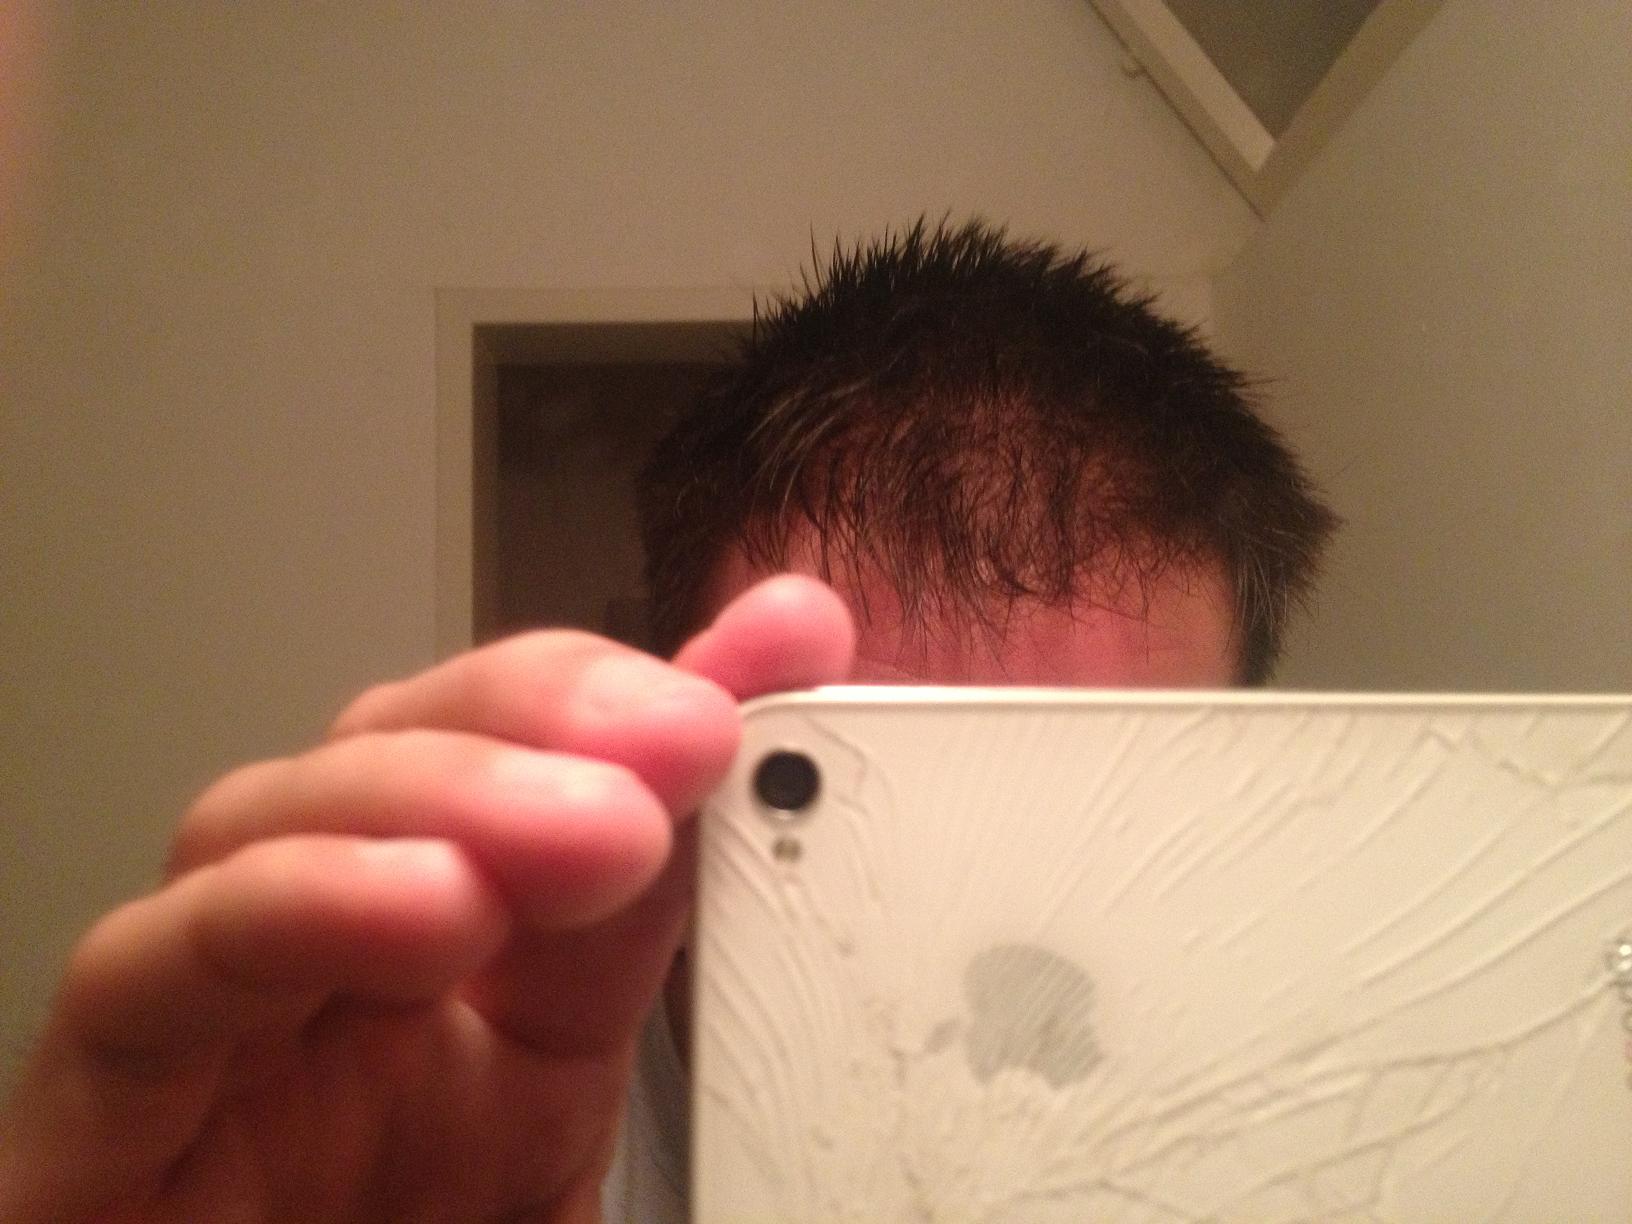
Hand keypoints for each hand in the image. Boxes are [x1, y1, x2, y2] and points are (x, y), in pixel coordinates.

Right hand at [0, 575, 853, 1222]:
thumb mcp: (581, 1093)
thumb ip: (655, 930)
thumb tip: (782, 781)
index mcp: (447, 953)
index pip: (513, 751)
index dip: (634, 687)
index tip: (776, 655)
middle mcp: (321, 958)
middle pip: (388, 747)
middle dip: (543, 714)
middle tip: (688, 734)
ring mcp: (208, 1022)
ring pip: (261, 821)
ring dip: (439, 794)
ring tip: (599, 829)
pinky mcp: (99, 1116)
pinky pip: (145, 978)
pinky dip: (286, 910)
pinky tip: (428, 907)